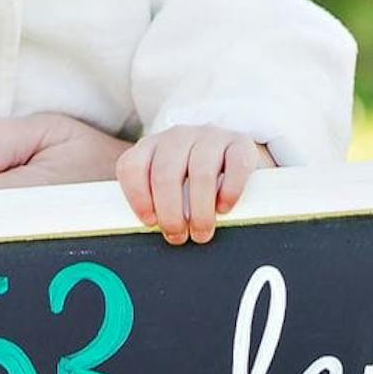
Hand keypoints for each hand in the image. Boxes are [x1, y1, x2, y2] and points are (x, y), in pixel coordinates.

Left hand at [119, 125, 268, 244]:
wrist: (235, 156)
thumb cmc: (193, 179)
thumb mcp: (169, 183)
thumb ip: (155, 201)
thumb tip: (146, 236)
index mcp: (151, 146)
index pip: (131, 166)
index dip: (137, 197)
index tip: (150, 222)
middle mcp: (177, 136)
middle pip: (165, 174)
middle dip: (170, 213)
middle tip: (178, 236)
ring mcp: (210, 137)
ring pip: (201, 172)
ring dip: (200, 210)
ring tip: (202, 231)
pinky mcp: (240, 143)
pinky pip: (236, 166)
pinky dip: (230, 191)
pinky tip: (224, 208)